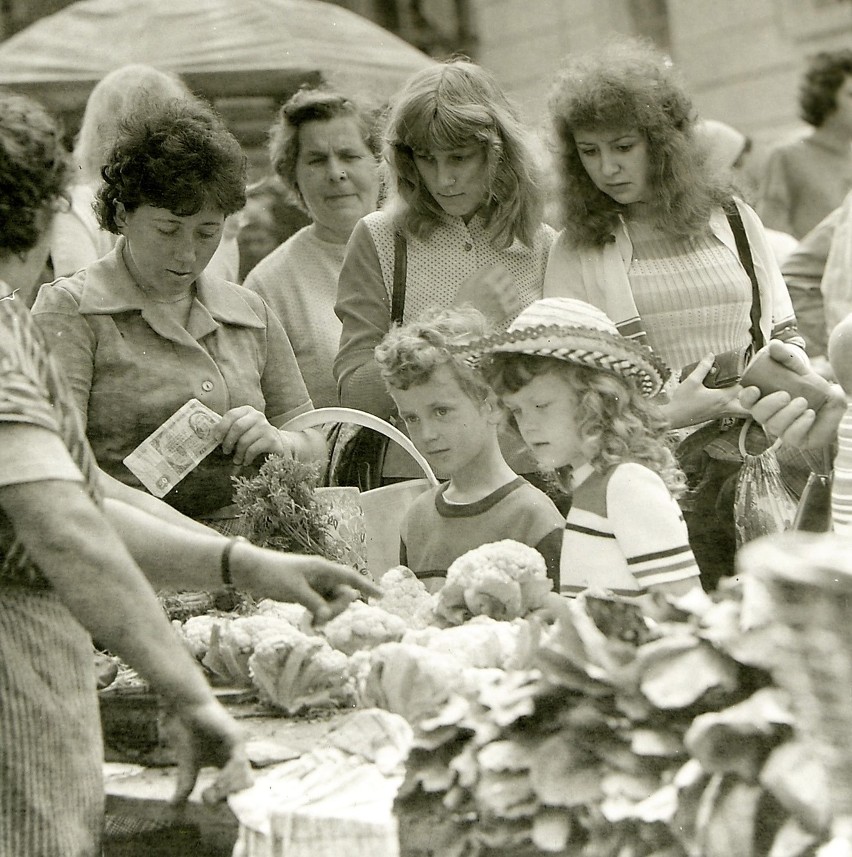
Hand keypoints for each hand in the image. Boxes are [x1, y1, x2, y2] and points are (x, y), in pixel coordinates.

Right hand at [166, 699, 252, 805]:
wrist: (184, 708)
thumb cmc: (186, 732)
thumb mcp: (187, 766)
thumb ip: (185, 785)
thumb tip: (172, 807)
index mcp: (227, 761)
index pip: (236, 786)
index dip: (225, 798)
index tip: (208, 803)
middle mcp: (236, 754)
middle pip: (243, 785)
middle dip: (227, 797)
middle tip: (208, 800)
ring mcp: (238, 746)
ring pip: (243, 777)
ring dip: (225, 790)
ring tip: (208, 794)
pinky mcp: (236, 737)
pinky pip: (238, 763)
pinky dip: (228, 778)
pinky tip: (215, 783)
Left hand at [214, 406, 289, 465]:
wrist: (278, 443)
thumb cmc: (254, 437)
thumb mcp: (242, 429)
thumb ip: (229, 428)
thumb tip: (209, 433)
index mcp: (247, 410)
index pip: (231, 415)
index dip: (221, 427)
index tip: (216, 439)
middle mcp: (258, 416)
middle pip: (237, 427)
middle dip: (228, 441)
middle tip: (226, 451)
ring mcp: (266, 427)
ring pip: (244, 441)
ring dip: (237, 453)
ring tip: (236, 460)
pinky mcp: (271, 440)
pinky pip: (252, 450)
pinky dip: (246, 458)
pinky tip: (245, 461)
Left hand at [231, 543, 381, 623]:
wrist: (249, 570)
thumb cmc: (272, 574)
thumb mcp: (294, 590)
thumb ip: (313, 604)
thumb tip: (328, 617)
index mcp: (322, 569)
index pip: (350, 577)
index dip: (367, 586)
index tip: (382, 595)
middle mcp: (321, 576)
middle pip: (343, 594)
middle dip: (338, 609)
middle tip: (320, 621)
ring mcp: (313, 584)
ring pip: (332, 602)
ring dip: (327, 614)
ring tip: (313, 623)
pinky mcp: (304, 592)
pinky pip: (320, 605)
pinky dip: (319, 614)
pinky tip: (311, 621)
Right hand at [455, 263, 520, 322]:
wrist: (465, 324)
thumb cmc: (463, 304)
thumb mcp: (466, 284)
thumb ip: (479, 273)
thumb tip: (489, 266)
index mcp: (486, 282)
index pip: (501, 268)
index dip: (498, 269)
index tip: (497, 273)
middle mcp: (496, 290)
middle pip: (509, 277)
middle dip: (505, 279)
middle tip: (501, 283)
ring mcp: (502, 301)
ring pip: (514, 289)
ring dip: (510, 289)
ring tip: (505, 293)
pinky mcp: (506, 312)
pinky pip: (517, 302)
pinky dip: (514, 301)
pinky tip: (508, 301)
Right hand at [663, 355, 747, 427]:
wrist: (673, 418)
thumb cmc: (682, 401)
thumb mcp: (692, 381)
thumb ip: (703, 367)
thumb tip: (711, 355)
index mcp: (722, 398)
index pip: (743, 389)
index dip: (748, 380)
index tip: (749, 371)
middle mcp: (725, 408)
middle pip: (748, 407)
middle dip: (755, 400)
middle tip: (756, 389)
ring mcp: (721, 414)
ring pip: (742, 413)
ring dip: (747, 405)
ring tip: (749, 395)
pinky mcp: (715, 417)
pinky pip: (732, 413)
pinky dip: (737, 408)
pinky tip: (732, 399)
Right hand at [739, 340, 845, 448]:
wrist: (832, 408)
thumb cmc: (811, 390)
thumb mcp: (801, 371)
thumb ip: (788, 358)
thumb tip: (774, 344)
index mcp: (764, 400)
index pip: (747, 401)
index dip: (746, 397)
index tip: (754, 389)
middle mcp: (769, 416)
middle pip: (758, 414)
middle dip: (770, 405)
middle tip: (786, 395)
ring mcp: (781, 430)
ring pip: (774, 425)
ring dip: (788, 414)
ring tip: (804, 403)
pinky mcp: (795, 440)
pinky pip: (792, 435)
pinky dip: (800, 424)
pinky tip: (810, 415)